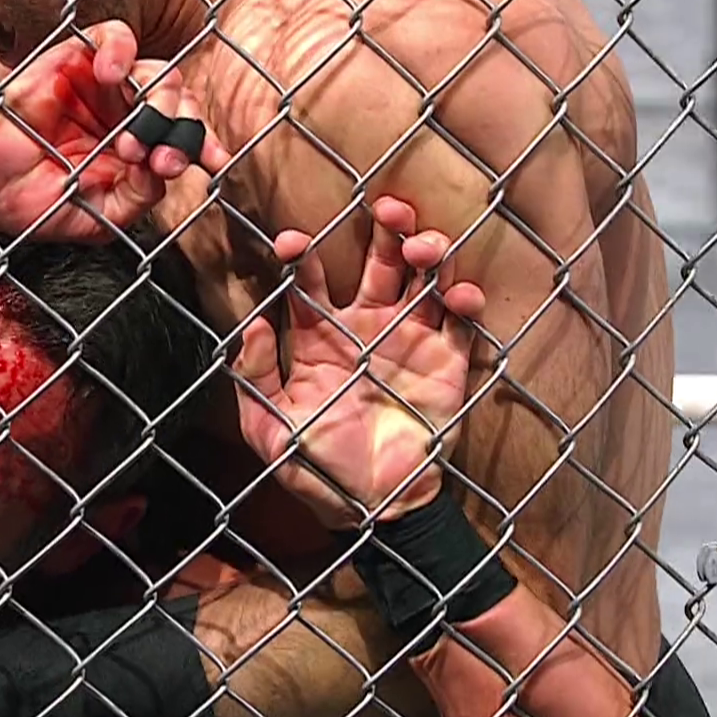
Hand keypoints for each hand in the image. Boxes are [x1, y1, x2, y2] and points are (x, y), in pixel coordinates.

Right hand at [0, 21, 230, 242]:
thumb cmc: (34, 204)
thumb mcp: (98, 217)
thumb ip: (137, 197)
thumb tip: (164, 171)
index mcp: (137, 147)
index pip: (183, 133)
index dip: (204, 143)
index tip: (214, 163)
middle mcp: (126, 113)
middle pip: (178, 99)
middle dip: (183, 127)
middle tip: (163, 160)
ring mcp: (102, 87)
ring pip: (156, 70)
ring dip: (158, 101)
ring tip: (132, 139)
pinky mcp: (74, 61)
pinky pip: (113, 37)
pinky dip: (120, 50)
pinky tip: (111, 76)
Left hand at [234, 197, 487, 527]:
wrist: (374, 509)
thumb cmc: (316, 469)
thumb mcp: (270, 430)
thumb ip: (255, 380)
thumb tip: (252, 326)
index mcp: (318, 340)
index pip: (308, 285)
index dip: (301, 257)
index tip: (291, 242)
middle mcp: (366, 329)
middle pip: (378, 262)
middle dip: (384, 229)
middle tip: (385, 207)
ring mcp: (410, 341)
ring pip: (424, 279)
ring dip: (428, 251)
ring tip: (422, 244)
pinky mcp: (448, 363)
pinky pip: (462, 323)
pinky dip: (465, 300)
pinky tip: (459, 294)